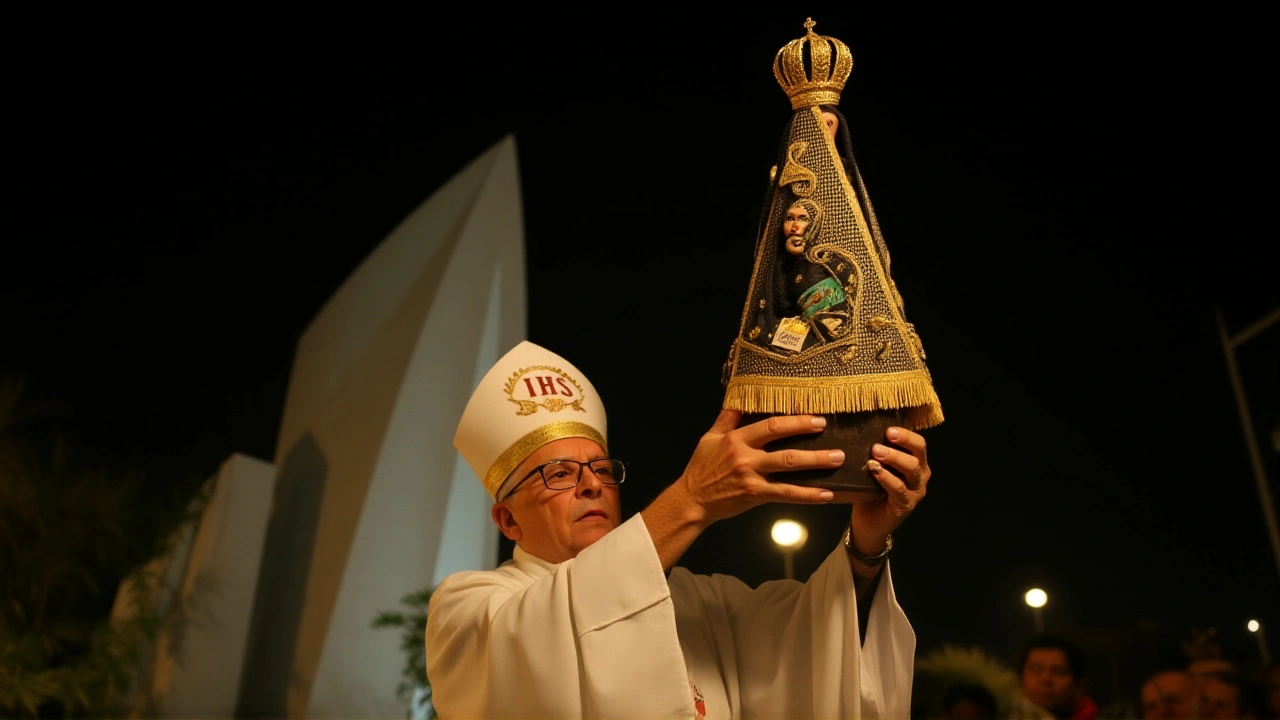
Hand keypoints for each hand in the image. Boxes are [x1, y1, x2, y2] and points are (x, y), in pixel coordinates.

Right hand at [676, 409, 841, 526]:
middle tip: (833, 438)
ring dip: (816, 465)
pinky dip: (808, 495)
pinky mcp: (755, 495)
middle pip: (785, 448)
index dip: (795, 421)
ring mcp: (752, 477)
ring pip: (789, 470)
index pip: (770, 426)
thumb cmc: (701, 468)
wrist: (692, 499)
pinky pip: (786, 494)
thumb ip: (727, 418)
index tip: (815, 419)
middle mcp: (746, 457)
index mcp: (736, 439)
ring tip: (837, 460)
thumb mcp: (710, 437)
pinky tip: (826, 495)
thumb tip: (740, 399)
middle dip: (812, 442)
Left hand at [848, 427, 929, 556]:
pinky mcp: (906, 505)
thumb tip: (861, 430)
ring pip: (911, 469)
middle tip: (878, 442)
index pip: (918, 443)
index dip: (906, 434)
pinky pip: (899, 489)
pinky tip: (875, 471)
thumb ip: (875, 452)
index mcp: (915, 462)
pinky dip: (887, 478)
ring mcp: (916, 491)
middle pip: (919, 452)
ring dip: (893, 458)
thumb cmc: (869, 490)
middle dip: (900, 443)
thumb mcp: (874, 467)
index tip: (888, 429)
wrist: (867, 522)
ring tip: (875, 453)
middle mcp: (920, 475)